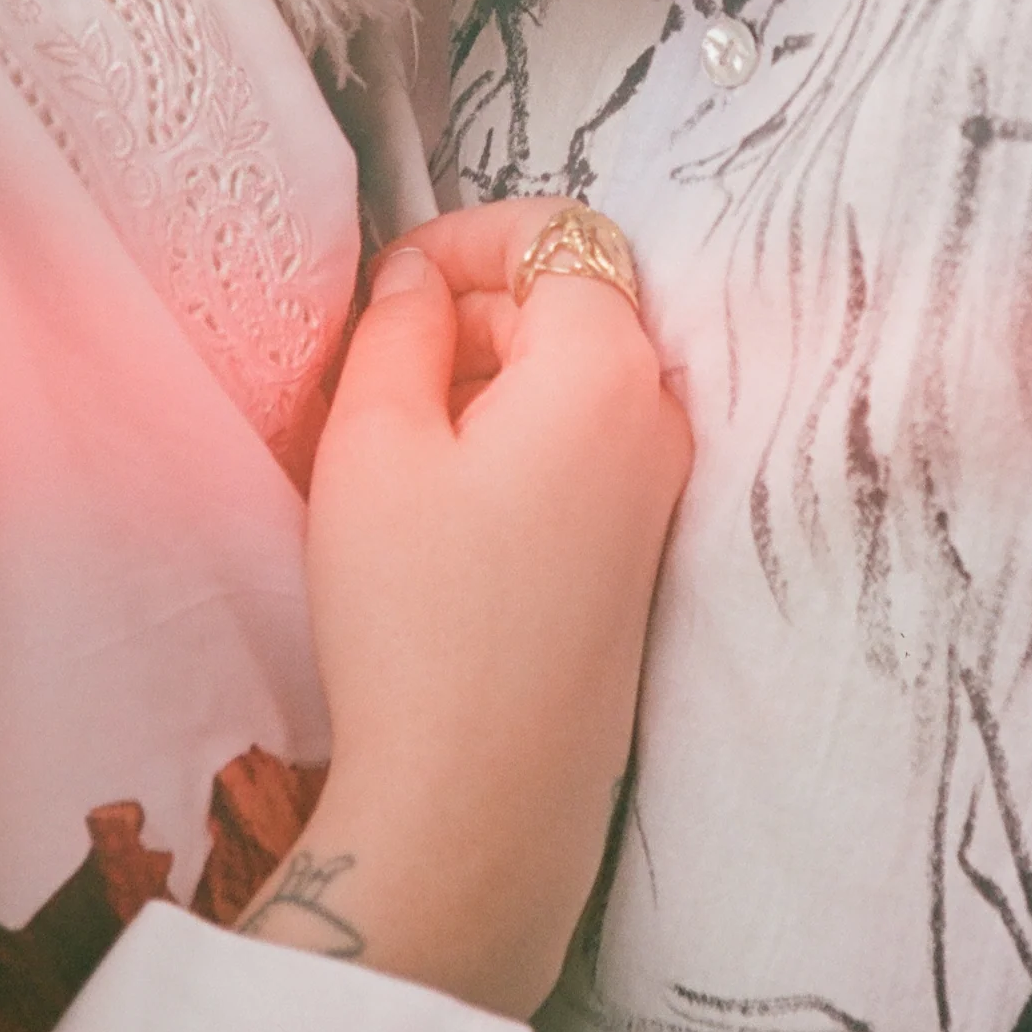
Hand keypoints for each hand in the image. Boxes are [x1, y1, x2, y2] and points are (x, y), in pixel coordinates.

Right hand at [244, 199, 689, 1020]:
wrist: (478, 796)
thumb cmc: (418, 615)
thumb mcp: (372, 443)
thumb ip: (397, 329)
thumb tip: (418, 278)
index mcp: (606, 368)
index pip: (558, 235)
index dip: (468, 237)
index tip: (393, 276)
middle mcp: (659, 418)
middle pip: (576, 304)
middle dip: (475, 308)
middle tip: (375, 361)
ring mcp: (660, 492)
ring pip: (578, 380)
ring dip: (491, 378)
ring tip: (393, 435)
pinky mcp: (639, 554)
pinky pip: (585, 449)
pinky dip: (518, 438)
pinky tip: (441, 499)